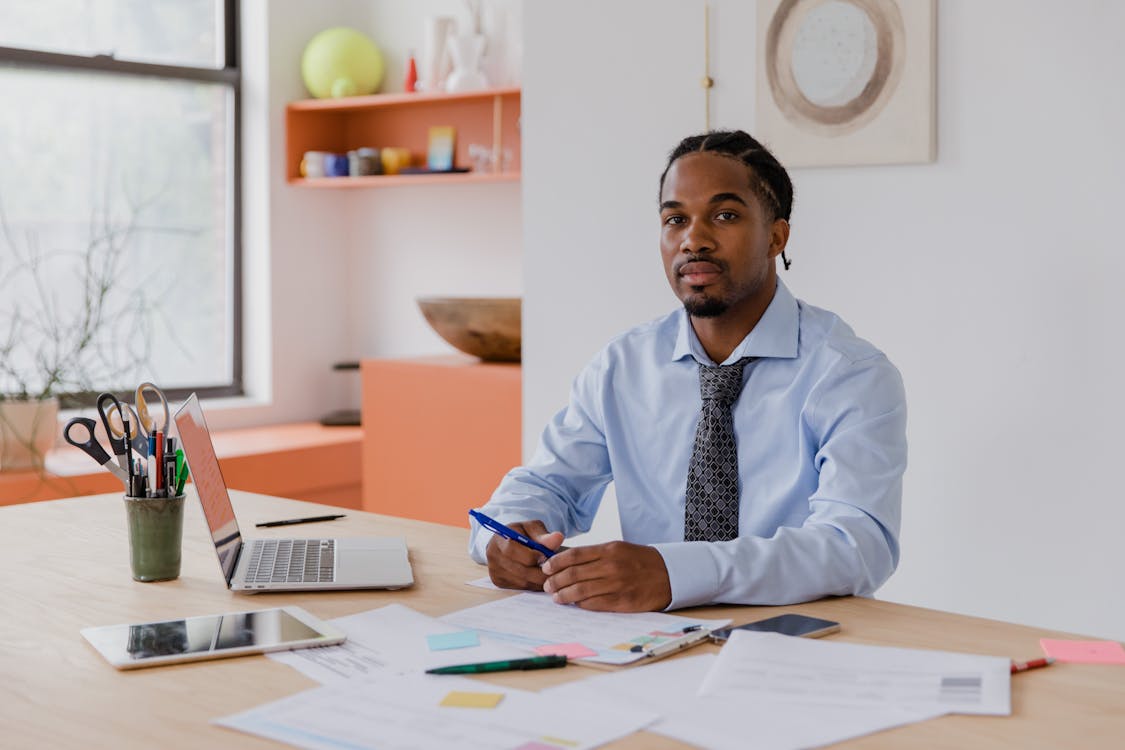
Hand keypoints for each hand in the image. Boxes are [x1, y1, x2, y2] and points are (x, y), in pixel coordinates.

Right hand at [484, 520, 564, 590]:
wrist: (508, 542)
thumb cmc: (522, 534)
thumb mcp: (532, 528)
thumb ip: (543, 535)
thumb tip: (558, 538)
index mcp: (499, 539)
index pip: (512, 550)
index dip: (532, 555)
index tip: (546, 555)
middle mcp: (493, 556)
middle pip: (519, 570)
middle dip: (540, 571)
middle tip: (555, 570)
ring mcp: (494, 570)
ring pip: (522, 581)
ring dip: (539, 580)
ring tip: (550, 573)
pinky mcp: (498, 582)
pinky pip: (520, 587)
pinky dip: (534, 585)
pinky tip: (540, 577)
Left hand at [541, 541, 671, 611]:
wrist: (669, 574)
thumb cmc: (639, 561)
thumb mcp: (618, 549)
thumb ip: (595, 554)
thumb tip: (566, 560)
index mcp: (609, 550)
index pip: (574, 555)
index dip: (556, 562)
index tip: (546, 568)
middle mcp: (611, 566)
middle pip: (573, 574)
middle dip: (555, 581)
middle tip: (547, 585)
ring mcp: (617, 585)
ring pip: (580, 591)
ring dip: (563, 595)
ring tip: (556, 597)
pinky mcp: (622, 602)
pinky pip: (594, 604)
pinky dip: (580, 604)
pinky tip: (575, 604)